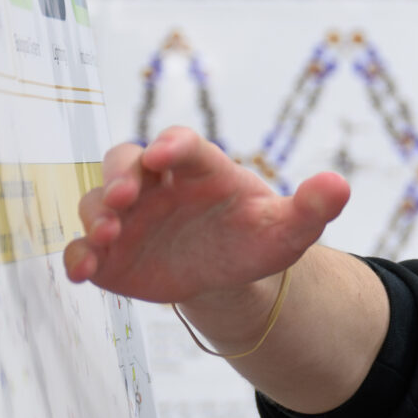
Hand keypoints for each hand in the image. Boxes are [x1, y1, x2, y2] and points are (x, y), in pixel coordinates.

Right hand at [66, 127, 347, 307]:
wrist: (228, 272)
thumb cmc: (255, 236)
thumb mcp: (288, 228)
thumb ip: (312, 207)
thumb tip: (340, 185)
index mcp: (199, 167)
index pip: (182, 144)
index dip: (172, 145)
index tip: (164, 155)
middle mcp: (155, 182)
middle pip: (126, 161)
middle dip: (120, 175)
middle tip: (125, 198)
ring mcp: (127, 215)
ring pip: (98, 201)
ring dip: (96, 214)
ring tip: (106, 236)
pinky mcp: (110, 249)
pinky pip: (82, 248)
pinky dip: (77, 257)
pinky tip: (83, 273)